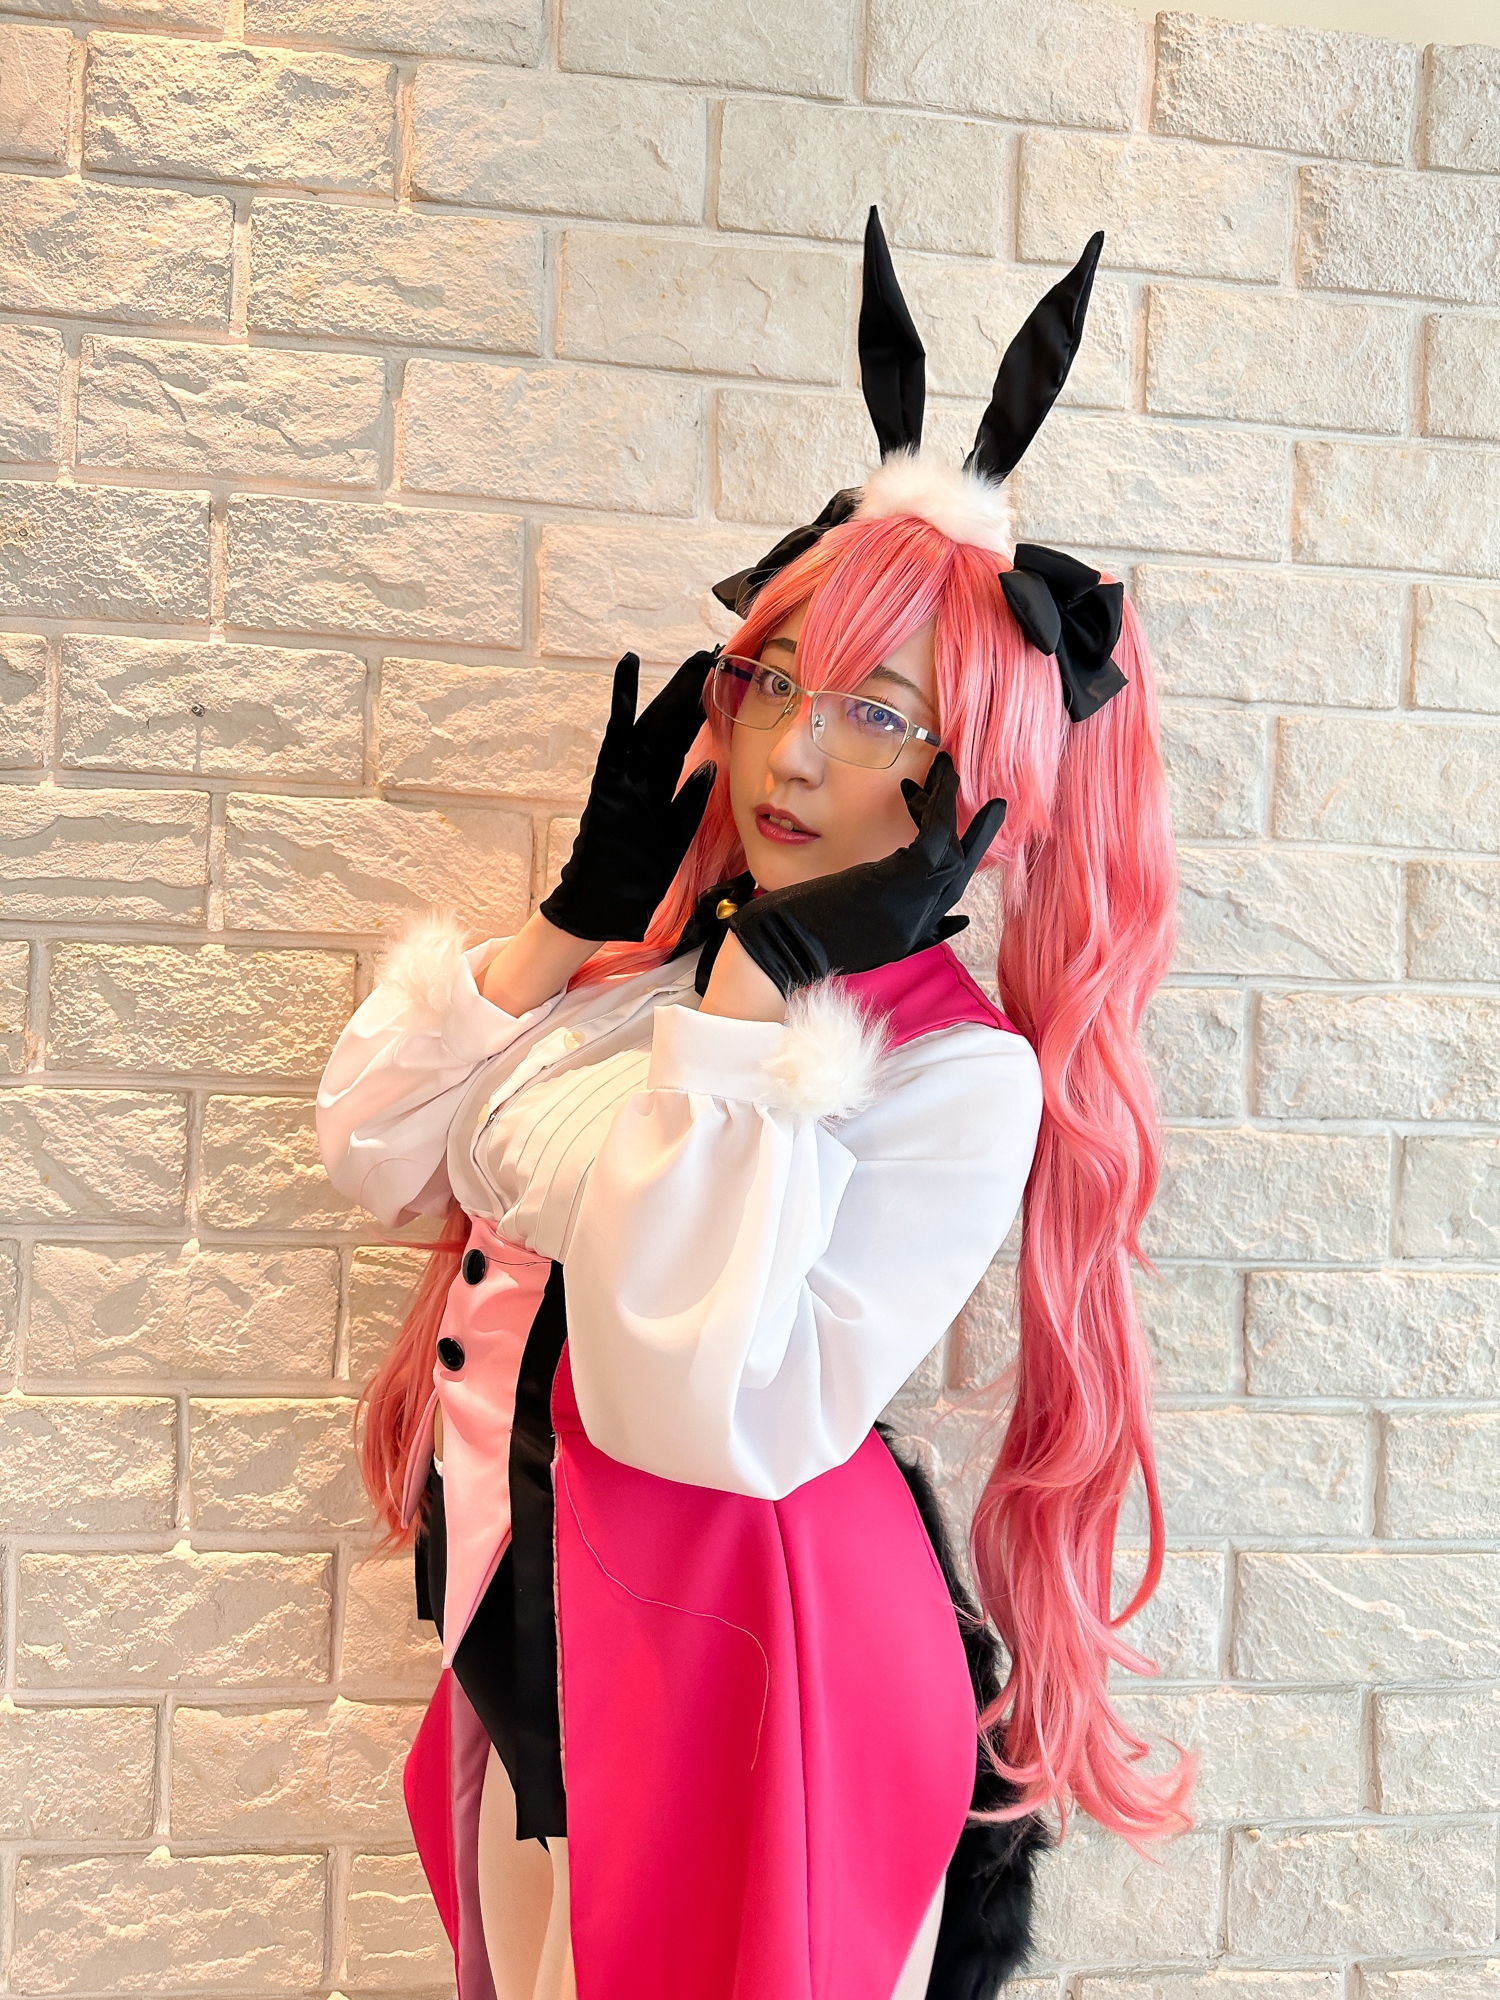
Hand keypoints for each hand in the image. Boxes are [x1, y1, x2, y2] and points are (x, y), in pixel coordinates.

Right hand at [539, 651, 715, 941]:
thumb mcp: (677, 833)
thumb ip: (690, 800)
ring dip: (673, 688)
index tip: (726, 681)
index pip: (688, 738)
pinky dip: (622, 700)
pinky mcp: (610, 775)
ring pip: (654, 720)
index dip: (707, 709)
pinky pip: (617, 732)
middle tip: (717, 653)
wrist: (609, 902)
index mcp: (662, 785)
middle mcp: (645, 771)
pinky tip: (627, 666)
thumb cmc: (639, 874)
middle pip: (674, 721)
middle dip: (694, 689)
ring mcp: (626, 771)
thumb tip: (710, 767)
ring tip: (694, 656)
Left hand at [728, 754, 1005, 995]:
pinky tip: (929, 785)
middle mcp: (920, 923)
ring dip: (947, 807)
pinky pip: (934, 838)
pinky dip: (938, 808)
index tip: (980, 837)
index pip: (952, 893)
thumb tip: (957, 922)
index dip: (970, 859)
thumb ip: (909, 929)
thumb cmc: (803, 938)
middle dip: (976, 832)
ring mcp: (913, 906)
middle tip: (981, 797)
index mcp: (910, 934)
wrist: (779, 947)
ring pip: (952, 851)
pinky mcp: (898, 883)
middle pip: (961, 871)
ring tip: (944, 772)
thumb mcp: (865, 940)